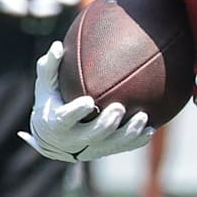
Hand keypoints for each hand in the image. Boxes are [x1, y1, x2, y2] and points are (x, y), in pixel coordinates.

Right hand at [17, 41, 153, 162]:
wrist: (53, 138)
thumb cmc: (52, 103)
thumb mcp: (45, 86)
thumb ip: (50, 67)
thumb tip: (57, 46)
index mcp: (57, 123)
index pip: (65, 119)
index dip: (76, 112)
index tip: (88, 102)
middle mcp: (74, 140)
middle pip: (92, 134)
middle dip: (106, 123)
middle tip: (120, 107)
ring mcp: (91, 148)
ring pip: (112, 144)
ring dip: (128, 132)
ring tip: (143, 117)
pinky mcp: (105, 151)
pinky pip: (123, 148)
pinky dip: (137, 141)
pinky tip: (151, 130)